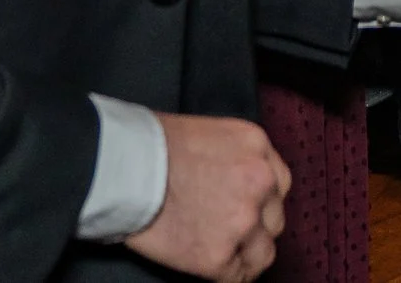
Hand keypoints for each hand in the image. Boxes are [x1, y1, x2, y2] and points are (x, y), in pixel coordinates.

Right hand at [127, 113, 290, 280]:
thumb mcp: (209, 133)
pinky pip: (237, 277)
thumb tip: (232, 183)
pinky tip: (212, 269)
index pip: (278, 185)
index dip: (261, 202)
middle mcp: (260, 182)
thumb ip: (234, 158)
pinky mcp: (219, 256)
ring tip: (225, 257)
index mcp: (257, 146)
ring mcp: (243, 221)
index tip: (248, 211)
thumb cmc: (150, 146)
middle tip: (231, 234)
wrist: (123, 168)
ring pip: (263, 254)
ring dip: (246, 256)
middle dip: (255, 228)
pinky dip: (226, 275)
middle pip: (273, 219)